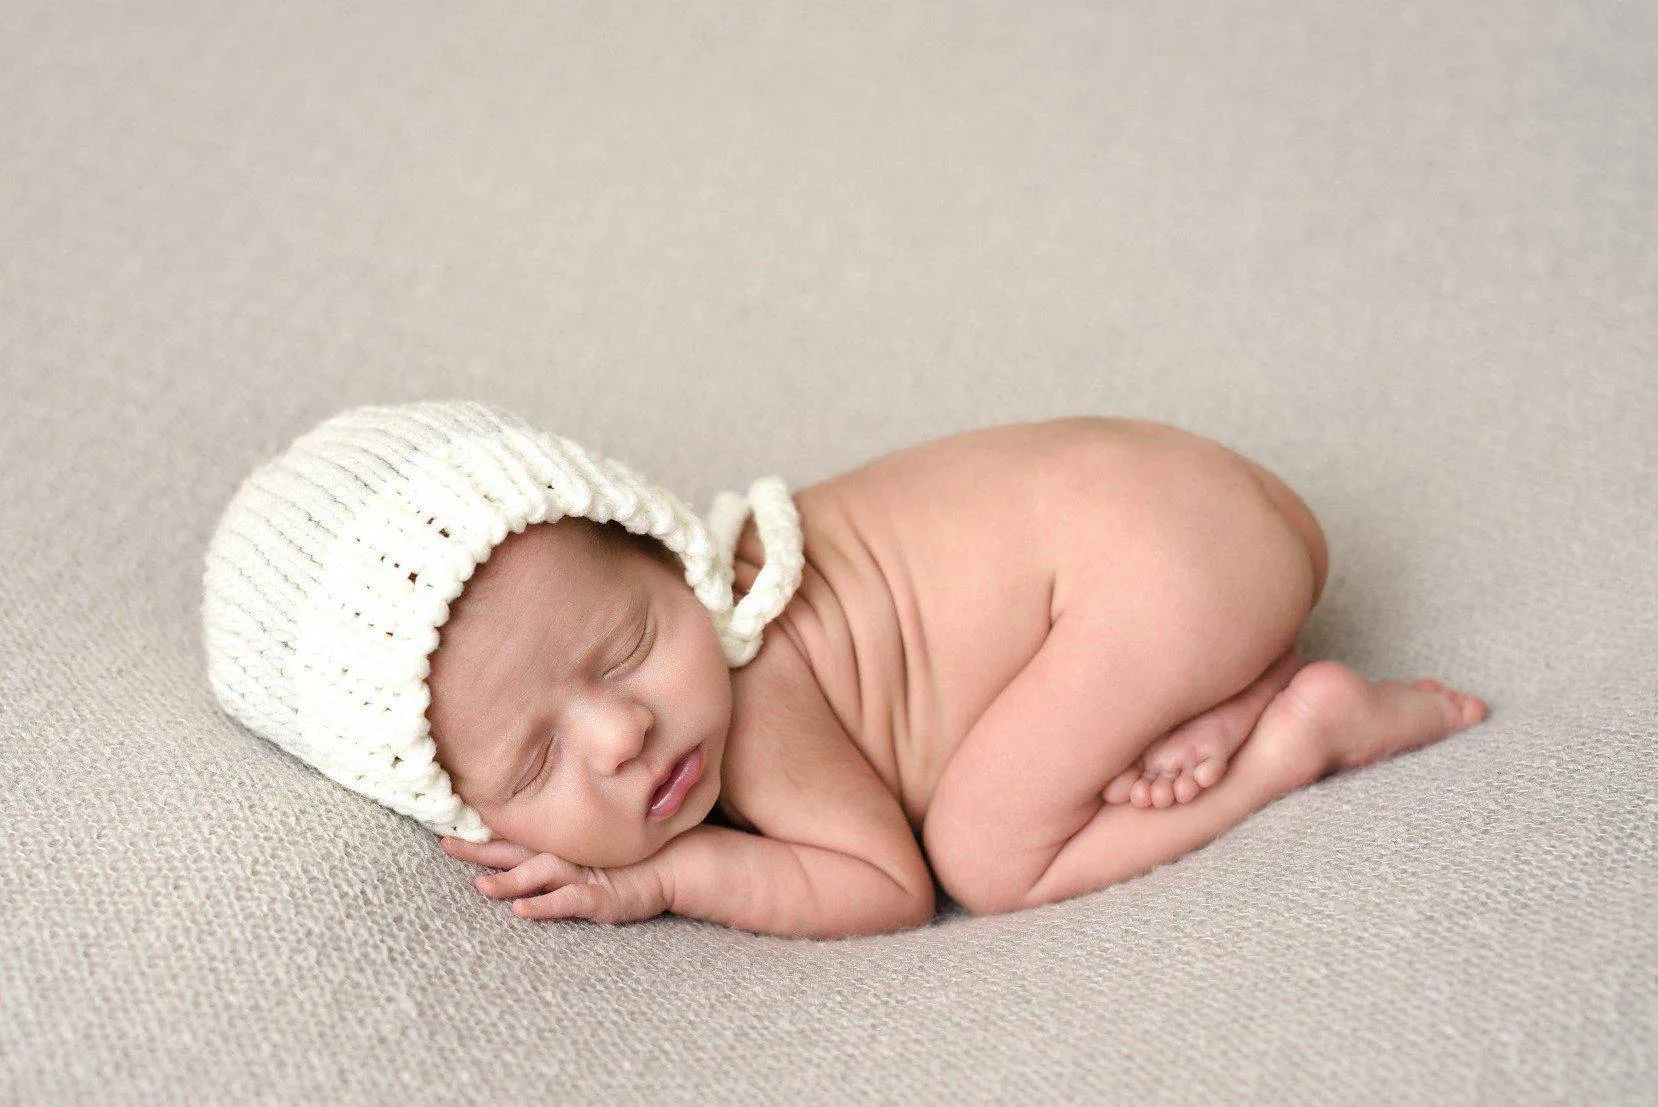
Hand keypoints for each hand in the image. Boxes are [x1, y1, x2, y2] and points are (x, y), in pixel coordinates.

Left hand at [440, 836, 670, 923]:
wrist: (675, 864)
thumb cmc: (629, 862)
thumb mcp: (587, 858)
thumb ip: (555, 856)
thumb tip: (518, 860)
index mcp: (557, 849)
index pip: (512, 839)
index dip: (480, 835)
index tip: (445, 829)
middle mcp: (564, 857)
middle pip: (515, 851)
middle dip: (479, 850)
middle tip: (446, 845)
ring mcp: (582, 876)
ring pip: (538, 874)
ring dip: (508, 880)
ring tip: (480, 886)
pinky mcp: (599, 898)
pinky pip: (567, 901)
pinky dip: (544, 905)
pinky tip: (521, 910)